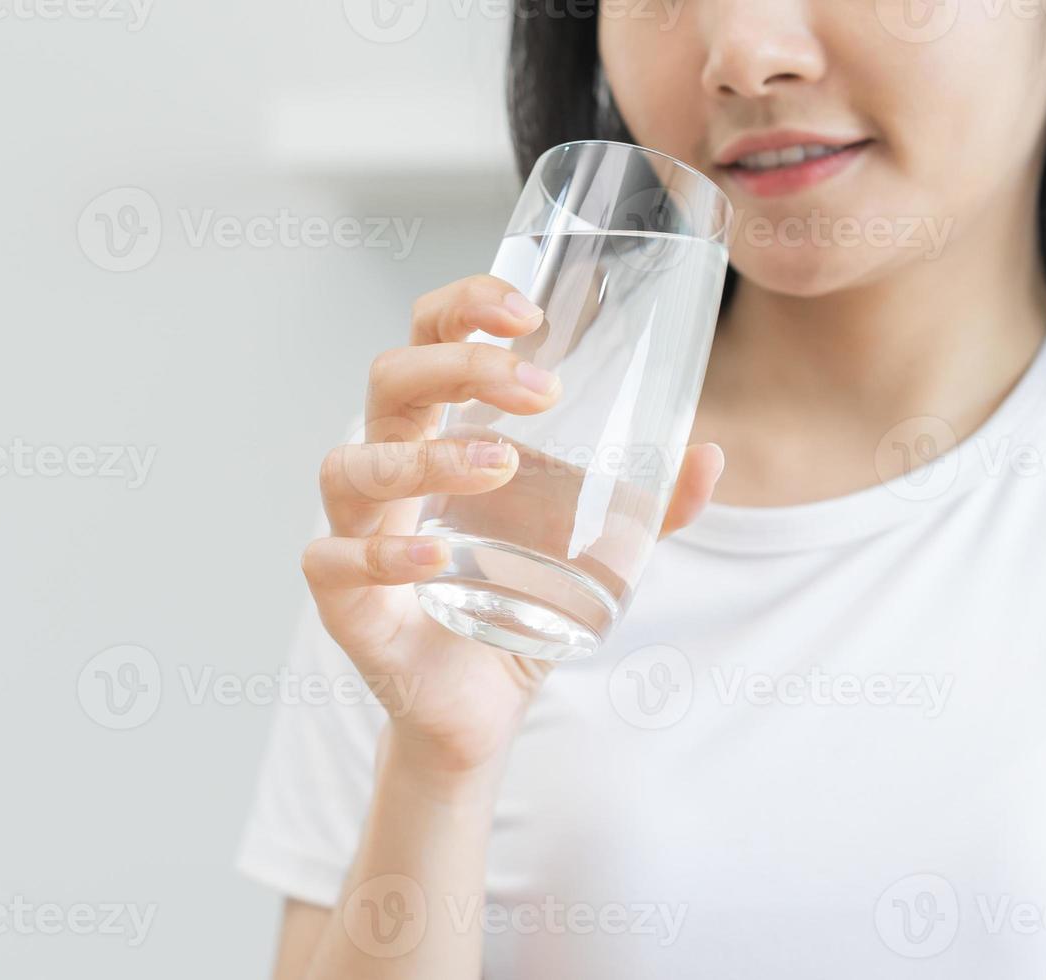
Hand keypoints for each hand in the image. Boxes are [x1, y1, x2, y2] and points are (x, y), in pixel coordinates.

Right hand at [300, 274, 723, 786]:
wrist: (480, 711)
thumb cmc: (522, 607)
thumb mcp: (599, 551)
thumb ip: (652, 508)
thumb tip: (711, 456)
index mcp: (441, 436)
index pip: (428, 339)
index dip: (462, 306)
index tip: (526, 310)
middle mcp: (393, 474)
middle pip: (391, 382)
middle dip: (460, 364)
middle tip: (541, 388)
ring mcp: (361, 534)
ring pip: (352, 465)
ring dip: (427, 456)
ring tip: (501, 461)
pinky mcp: (349, 606)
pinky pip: (334, 561)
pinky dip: (385, 553)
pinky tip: (441, 555)